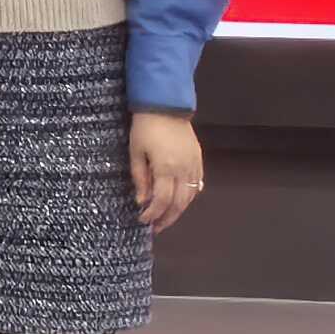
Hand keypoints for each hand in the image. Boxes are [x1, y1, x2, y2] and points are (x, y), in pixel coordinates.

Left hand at [129, 110, 205, 231]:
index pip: (162, 200)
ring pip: (190, 197)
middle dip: (167, 218)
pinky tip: (179, 201)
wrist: (166, 106)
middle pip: (179, 204)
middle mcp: (184, 170)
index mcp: (166, 168)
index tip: (143, 220)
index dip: (153, 214)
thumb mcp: (135, 152)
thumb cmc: (146, 127)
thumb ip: (139, 178)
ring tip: (165, 218)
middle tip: (156, 227)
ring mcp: (194, 166)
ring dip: (178, 210)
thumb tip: (142, 201)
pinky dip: (188, 197)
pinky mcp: (198, 160)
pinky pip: (197, 185)